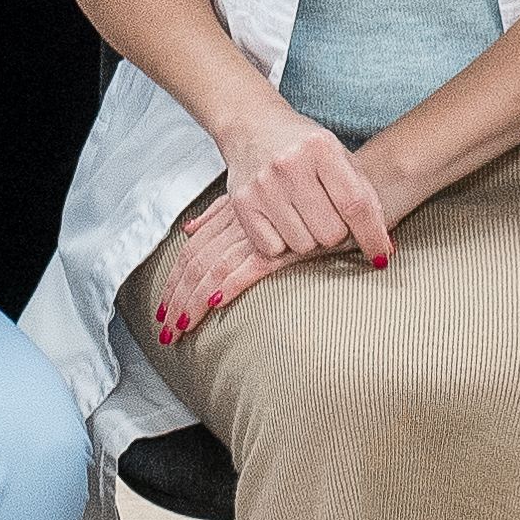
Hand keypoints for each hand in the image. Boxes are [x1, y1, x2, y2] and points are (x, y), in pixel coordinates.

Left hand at [149, 198, 303, 351]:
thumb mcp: (264, 200)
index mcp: (232, 213)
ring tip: (179, 329)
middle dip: (176, 299)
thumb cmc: (313, 196)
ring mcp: (263, 233)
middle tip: (164, 333)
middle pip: (196, 263)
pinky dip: (228, 285)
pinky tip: (213, 303)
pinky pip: (250, 267)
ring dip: (193, 301)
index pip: (192, 250)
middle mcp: (242, 223)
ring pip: (215, 269)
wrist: (357, 185)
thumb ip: (222, 212)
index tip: (162, 309)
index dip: (174, 280)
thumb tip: (189, 228)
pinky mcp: (287, 246)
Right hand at [203, 99, 400, 275]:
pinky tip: (282, 220)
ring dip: (308, 238)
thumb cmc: (303, 146)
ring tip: (303, 215)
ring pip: (302, 246)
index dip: (372, 235)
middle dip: (335, 233)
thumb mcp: (339, 156)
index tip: (381, 255)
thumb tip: (384, 248)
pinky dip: (281, 243)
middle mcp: (290, 164)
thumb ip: (364, 196)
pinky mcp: (242, 203)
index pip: (355, 204)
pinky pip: (272, 249)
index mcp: (321, 147)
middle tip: (327, 217)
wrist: (252, 126)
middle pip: (330, 233)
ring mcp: (262, 184)